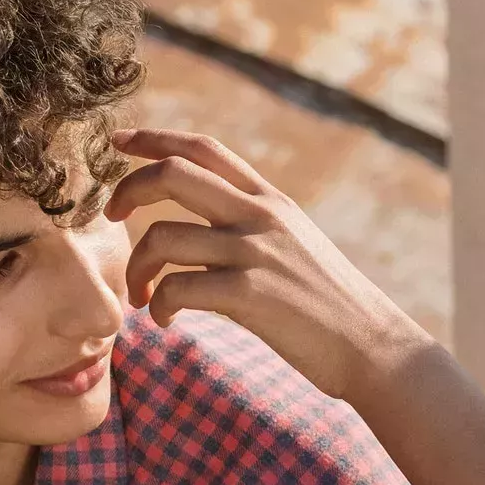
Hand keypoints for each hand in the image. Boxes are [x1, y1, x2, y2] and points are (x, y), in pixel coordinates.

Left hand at [105, 129, 433, 400]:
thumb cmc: (330, 305)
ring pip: (162, 236)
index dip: (154, 138)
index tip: (119, 141)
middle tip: (112, 218)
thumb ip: (255, 225)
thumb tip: (207, 223)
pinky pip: (176, 288)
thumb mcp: (297, 245)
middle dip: (128, 190)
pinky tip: (167, 320)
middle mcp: (262, 217)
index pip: (204, 149)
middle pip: (173, 174)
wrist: (372, 346)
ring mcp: (256, 253)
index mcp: (271, 201)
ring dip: (137, 268)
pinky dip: (159, 306)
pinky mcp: (250, 295)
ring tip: (143, 296)